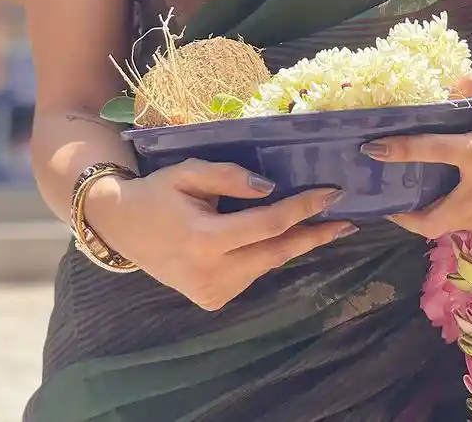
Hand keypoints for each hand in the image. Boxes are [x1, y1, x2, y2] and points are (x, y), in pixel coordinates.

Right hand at [83, 159, 356, 310]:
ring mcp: (212, 293)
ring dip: (292, 243)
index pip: (267, 224)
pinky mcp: (213, 301)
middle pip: (276, 252)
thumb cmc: (158, 192)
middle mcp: (211, 273)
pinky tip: (277, 237)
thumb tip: (271, 188)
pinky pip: (252, 273)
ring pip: (267, 265)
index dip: (303, 207)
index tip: (332, 193)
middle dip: (314, 235)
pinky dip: (266, 254)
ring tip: (321, 224)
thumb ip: (229, 176)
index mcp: (204, 239)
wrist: (123, 228)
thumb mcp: (188, 171)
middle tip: (347, 221)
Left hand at [364, 70, 471, 240]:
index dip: (396, 151)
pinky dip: (466, 212)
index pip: (427, 152)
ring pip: (454, 224)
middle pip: (432, 219)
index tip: (372, 150)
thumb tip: (449, 86)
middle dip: (405, 217)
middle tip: (392, 201)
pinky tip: (467, 194)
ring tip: (427, 194)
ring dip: (437, 212)